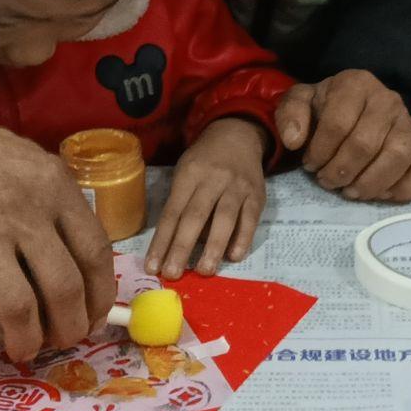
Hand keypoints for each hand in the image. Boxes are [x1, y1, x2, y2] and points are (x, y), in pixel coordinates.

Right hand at [0, 92, 115, 361]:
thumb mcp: (44, 170)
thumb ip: (69, 215)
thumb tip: (94, 277)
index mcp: (57, 191)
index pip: (95, 255)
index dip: (101, 297)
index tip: (95, 318)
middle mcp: (24, 214)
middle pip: (63, 289)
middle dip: (69, 329)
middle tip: (62, 340)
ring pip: (17, 309)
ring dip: (26, 342)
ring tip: (24, 348)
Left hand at [146, 118, 268, 279]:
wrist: (237, 136)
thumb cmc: (204, 161)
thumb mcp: (185, 172)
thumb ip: (180, 203)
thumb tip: (173, 246)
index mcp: (189, 174)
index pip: (172, 212)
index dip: (162, 241)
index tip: (153, 266)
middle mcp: (213, 179)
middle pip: (195, 216)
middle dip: (182, 248)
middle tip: (173, 274)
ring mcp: (237, 187)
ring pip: (224, 219)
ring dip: (213, 247)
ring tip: (204, 271)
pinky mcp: (257, 195)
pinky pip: (250, 220)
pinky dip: (242, 239)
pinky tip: (233, 257)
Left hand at [275, 70, 410, 202]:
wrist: (355, 105)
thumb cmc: (325, 106)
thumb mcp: (300, 101)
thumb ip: (290, 114)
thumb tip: (294, 140)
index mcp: (356, 84)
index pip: (338, 124)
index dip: (320, 152)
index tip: (310, 165)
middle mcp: (388, 100)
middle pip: (366, 144)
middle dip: (341, 171)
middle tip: (327, 181)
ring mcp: (409, 123)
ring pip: (398, 158)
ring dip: (370, 183)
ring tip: (350, 192)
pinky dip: (405, 189)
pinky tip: (381, 193)